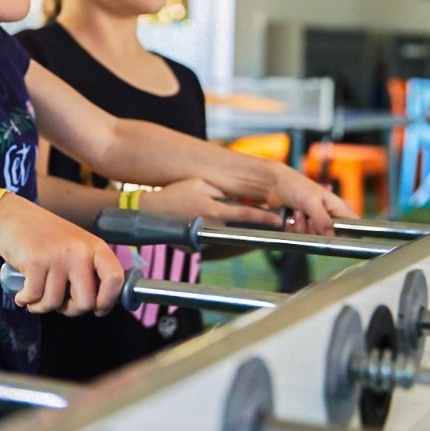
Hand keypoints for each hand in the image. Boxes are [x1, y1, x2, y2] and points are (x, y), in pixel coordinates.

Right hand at [0, 193, 123, 316]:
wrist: (15, 217)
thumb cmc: (47, 236)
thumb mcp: (77, 246)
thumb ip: (89, 269)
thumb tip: (98, 304)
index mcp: (95, 246)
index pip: (115, 279)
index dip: (108, 301)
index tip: (98, 309)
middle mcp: (79, 251)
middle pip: (86, 302)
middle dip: (70, 310)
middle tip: (60, 303)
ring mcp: (57, 256)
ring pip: (55, 303)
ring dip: (43, 306)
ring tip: (37, 295)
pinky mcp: (35, 262)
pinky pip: (34, 297)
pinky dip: (26, 300)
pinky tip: (23, 294)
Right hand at [140, 177, 286, 228]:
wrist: (150, 211)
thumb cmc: (174, 194)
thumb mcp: (199, 184)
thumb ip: (222, 191)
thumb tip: (242, 196)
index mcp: (214, 210)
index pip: (245, 214)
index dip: (264, 218)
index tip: (279, 220)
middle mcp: (211, 226)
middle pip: (241, 228)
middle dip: (256, 226)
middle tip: (273, 224)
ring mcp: (203, 239)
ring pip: (228, 235)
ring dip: (239, 232)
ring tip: (250, 227)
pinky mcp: (195, 246)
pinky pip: (214, 241)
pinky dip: (221, 236)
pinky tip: (223, 231)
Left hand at [262, 162, 356, 235]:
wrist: (273, 184)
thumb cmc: (295, 185)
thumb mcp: (311, 201)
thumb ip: (323, 219)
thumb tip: (331, 235)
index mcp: (339, 208)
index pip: (355, 228)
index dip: (346, 235)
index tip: (330, 234)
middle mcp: (330, 216)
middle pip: (331, 237)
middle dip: (315, 230)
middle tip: (308, 218)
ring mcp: (316, 221)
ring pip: (314, 238)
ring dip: (302, 228)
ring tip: (298, 212)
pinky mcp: (303, 225)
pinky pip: (301, 237)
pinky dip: (294, 230)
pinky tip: (290, 219)